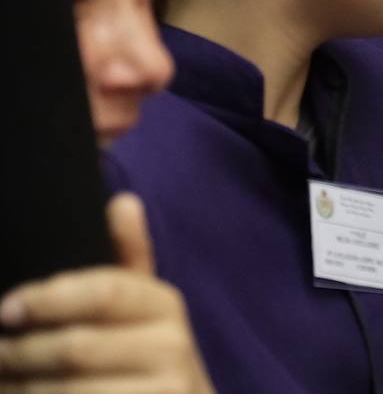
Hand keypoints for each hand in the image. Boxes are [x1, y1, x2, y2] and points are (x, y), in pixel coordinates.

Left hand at [0, 194, 214, 393]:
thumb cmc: (149, 354)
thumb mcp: (144, 307)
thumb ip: (129, 256)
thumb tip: (122, 203)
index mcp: (166, 305)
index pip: (105, 291)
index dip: (50, 299)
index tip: (6, 308)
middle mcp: (172, 346)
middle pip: (77, 348)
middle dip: (22, 354)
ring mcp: (164, 390)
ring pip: (68, 392)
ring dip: (23, 389)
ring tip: (3, 384)